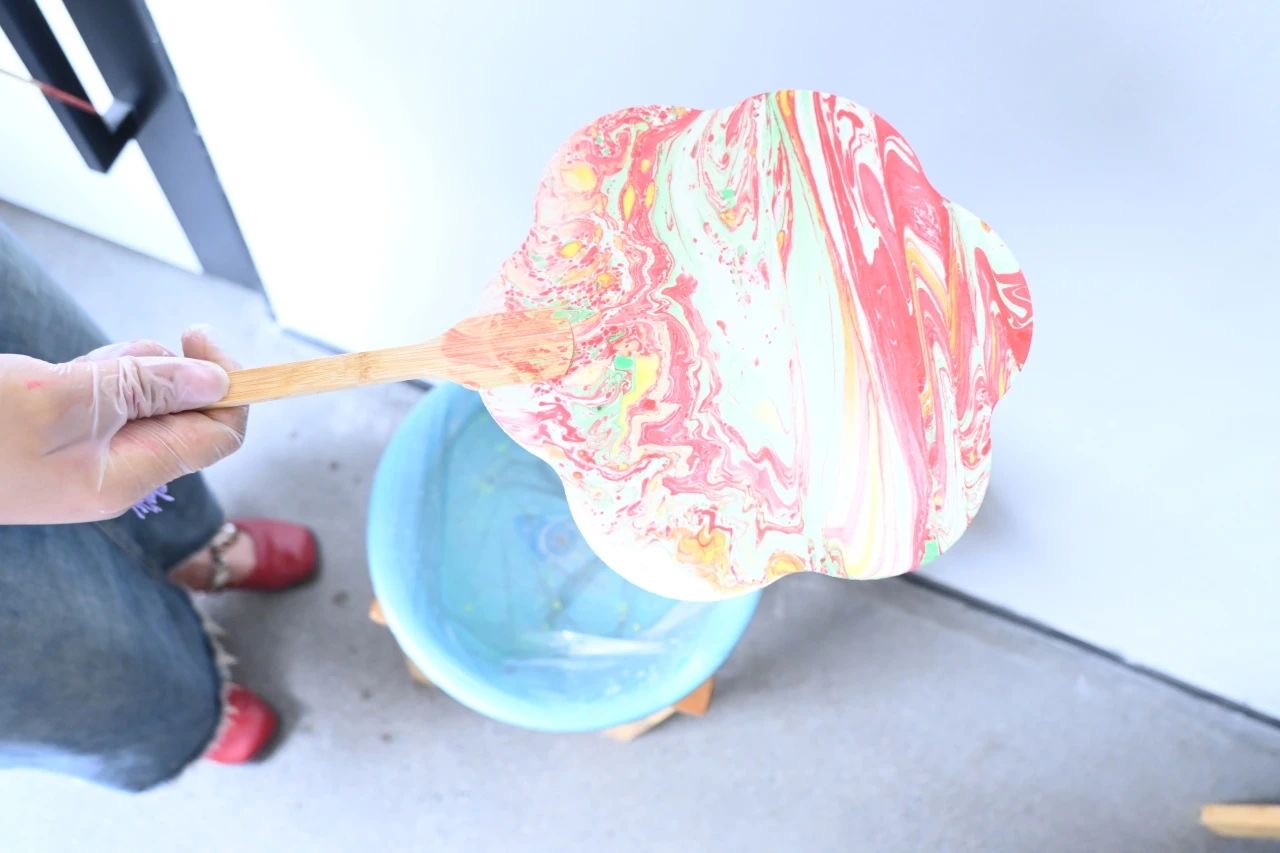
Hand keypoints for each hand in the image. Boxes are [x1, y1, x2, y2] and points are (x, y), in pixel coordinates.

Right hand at [0, 327, 247, 523]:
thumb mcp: (64, 399)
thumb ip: (143, 387)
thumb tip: (217, 381)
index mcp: (129, 476)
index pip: (218, 434)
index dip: (227, 383)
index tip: (198, 334)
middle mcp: (116, 472)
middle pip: (180, 411)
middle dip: (156, 370)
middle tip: (101, 363)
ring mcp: (84, 458)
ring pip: (137, 399)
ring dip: (117, 370)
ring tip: (60, 375)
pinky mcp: (57, 440)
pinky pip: (100, 400)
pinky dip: (88, 376)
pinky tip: (46, 374)